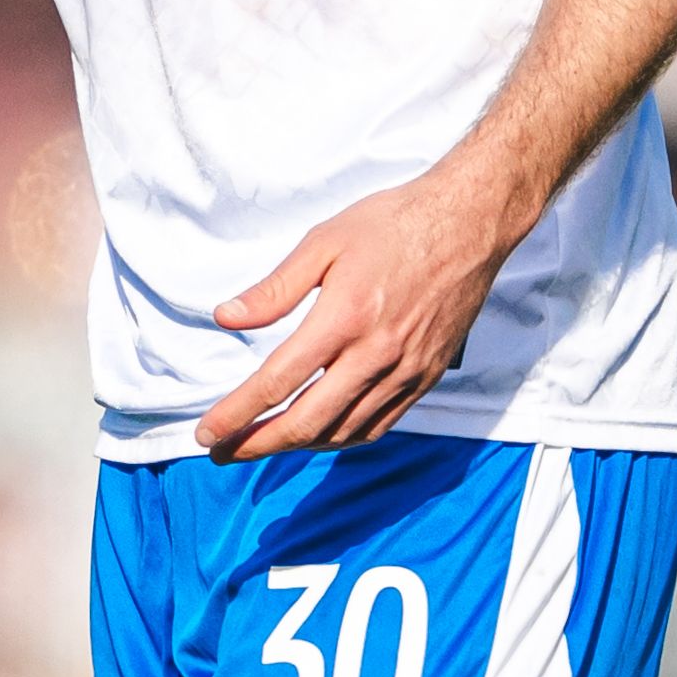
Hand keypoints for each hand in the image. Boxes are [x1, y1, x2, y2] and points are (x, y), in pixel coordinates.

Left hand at [198, 153, 541, 458]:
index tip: (208, 433)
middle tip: (225, 452)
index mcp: (344, 317)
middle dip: (258, 444)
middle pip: (306, 422)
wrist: (468, 224)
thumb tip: (226, 317)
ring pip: (342, 431)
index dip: (237, 413)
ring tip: (264, 442)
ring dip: (297, 445)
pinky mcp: (425, 377)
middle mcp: (376, 354)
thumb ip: (274, 288)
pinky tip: (319, 434)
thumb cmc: (394, 225)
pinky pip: (378, 425)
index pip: (278, 381)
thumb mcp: (323, 241)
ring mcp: (405, 370)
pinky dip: (341, 438)